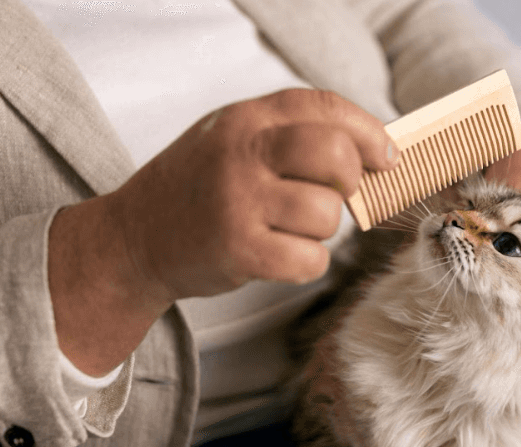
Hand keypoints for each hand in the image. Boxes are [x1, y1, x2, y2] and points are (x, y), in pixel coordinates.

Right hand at [49, 89, 397, 375]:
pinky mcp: (239, 250)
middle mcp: (241, 154)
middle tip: (335, 194)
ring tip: (286, 228)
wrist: (134, 238)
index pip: (325, 108)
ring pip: (326, 215)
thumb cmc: (199, 188)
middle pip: (335, 156)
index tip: (386, 157)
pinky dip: (306, 263)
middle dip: (350, 181)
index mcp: (245, 119)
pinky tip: (280, 255)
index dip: (368, 133)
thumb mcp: (233, 138)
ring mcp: (238, 202)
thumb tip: (373, 152)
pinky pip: (310, 260)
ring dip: (320, 230)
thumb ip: (291, 134)